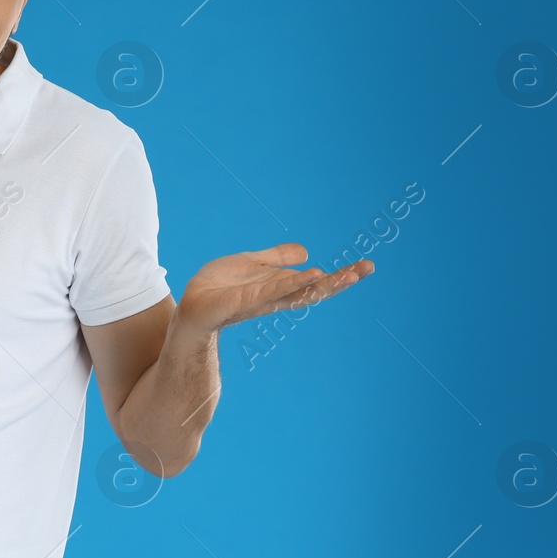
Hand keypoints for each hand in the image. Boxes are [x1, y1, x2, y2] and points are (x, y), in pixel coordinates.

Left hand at [176, 243, 371, 334]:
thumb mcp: (252, 264)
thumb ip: (277, 258)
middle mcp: (274, 298)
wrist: (190, 305)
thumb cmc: (219, 288)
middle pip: (313, 289)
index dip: (339, 276)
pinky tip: (310, 275)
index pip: (314, 282)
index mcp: (278, 289)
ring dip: (321, 283)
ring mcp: (260, 301)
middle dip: (340, 280)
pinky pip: (270, 292)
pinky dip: (291, 284)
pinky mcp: (241, 302)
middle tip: (366, 268)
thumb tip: (307, 252)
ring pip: (296, 292)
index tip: (365, 266)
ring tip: (346, 274)